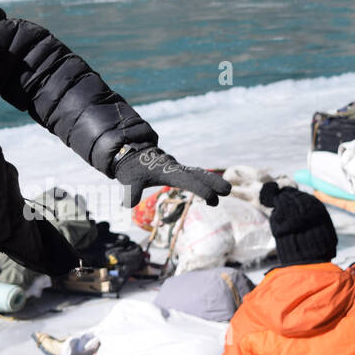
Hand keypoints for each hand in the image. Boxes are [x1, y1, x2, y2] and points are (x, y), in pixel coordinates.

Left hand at [114, 145, 230, 207]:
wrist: (130, 150)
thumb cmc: (131, 167)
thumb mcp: (129, 180)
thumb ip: (130, 191)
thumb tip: (127, 204)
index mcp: (168, 171)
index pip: (188, 181)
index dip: (201, 189)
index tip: (212, 198)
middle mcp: (175, 169)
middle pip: (198, 175)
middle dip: (213, 182)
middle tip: (228, 191)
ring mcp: (177, 169)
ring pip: (198, 174)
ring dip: (211, 181)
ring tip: (226, 191)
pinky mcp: (175, 172)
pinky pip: (193, 176)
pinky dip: (203, 180)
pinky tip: (211, 190)